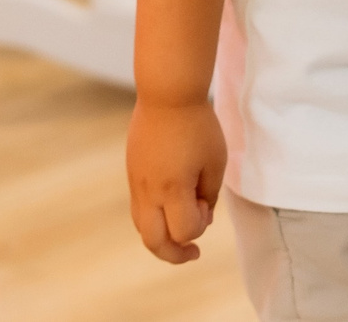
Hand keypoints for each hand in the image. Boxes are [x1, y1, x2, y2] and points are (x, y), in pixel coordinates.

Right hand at [127, 98, 228, 264]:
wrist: (167, 93)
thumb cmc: (198, 125)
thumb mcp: (215, 161)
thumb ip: (209, 195)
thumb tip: (200, 217)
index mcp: (172, 188)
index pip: (184, 231)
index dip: (200, 227)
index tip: (207, 205)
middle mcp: (149, 191)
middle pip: (154, 242)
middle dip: (174, 254)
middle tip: (193, 252)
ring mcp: (136, 183)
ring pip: (141, 227)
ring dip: (162, 237)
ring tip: (181, 232)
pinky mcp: (132, 173)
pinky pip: (138, 208)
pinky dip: (154, 218)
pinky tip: (171, 207)